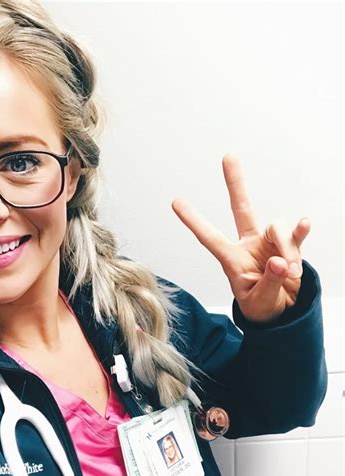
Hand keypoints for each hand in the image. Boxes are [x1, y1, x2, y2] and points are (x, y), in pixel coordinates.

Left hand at [172, 154, 310, 322]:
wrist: (282, 313)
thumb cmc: (261, 307)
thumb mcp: (259, 300)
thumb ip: (269, 281)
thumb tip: (279, 261)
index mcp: (231, 259)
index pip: (209, 237)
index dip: (194, 221)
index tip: (175, 202)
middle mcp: (248, 245)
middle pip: (242, 208)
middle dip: (236, 183)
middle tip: (228, 157)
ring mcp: (269, 243)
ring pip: (278, 229)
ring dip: (287, 249)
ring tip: (291, 273)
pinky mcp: (290, 247)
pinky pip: (296, 233)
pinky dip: (300, 232)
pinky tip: (304, 225)